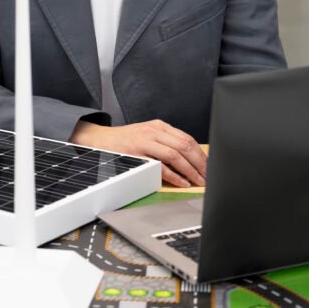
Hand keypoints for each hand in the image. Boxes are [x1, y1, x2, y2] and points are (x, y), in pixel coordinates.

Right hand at [70, 119, 206, 187]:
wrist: (98, 140)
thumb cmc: (124, 141)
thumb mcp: (147, 135)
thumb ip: (165, 142)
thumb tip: (189, 159)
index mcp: (159, 126)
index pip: (187, 139)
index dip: (201, 154)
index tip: (209, 167)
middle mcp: (153, 131)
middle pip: (185, 146)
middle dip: (200, 163)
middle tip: (208, 176)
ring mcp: (144, 141)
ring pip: (175, 154)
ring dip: (190, 170)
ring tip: (198, 181)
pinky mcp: (136, 154)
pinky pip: (160, 165)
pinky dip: (174, 175)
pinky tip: (182, 182)